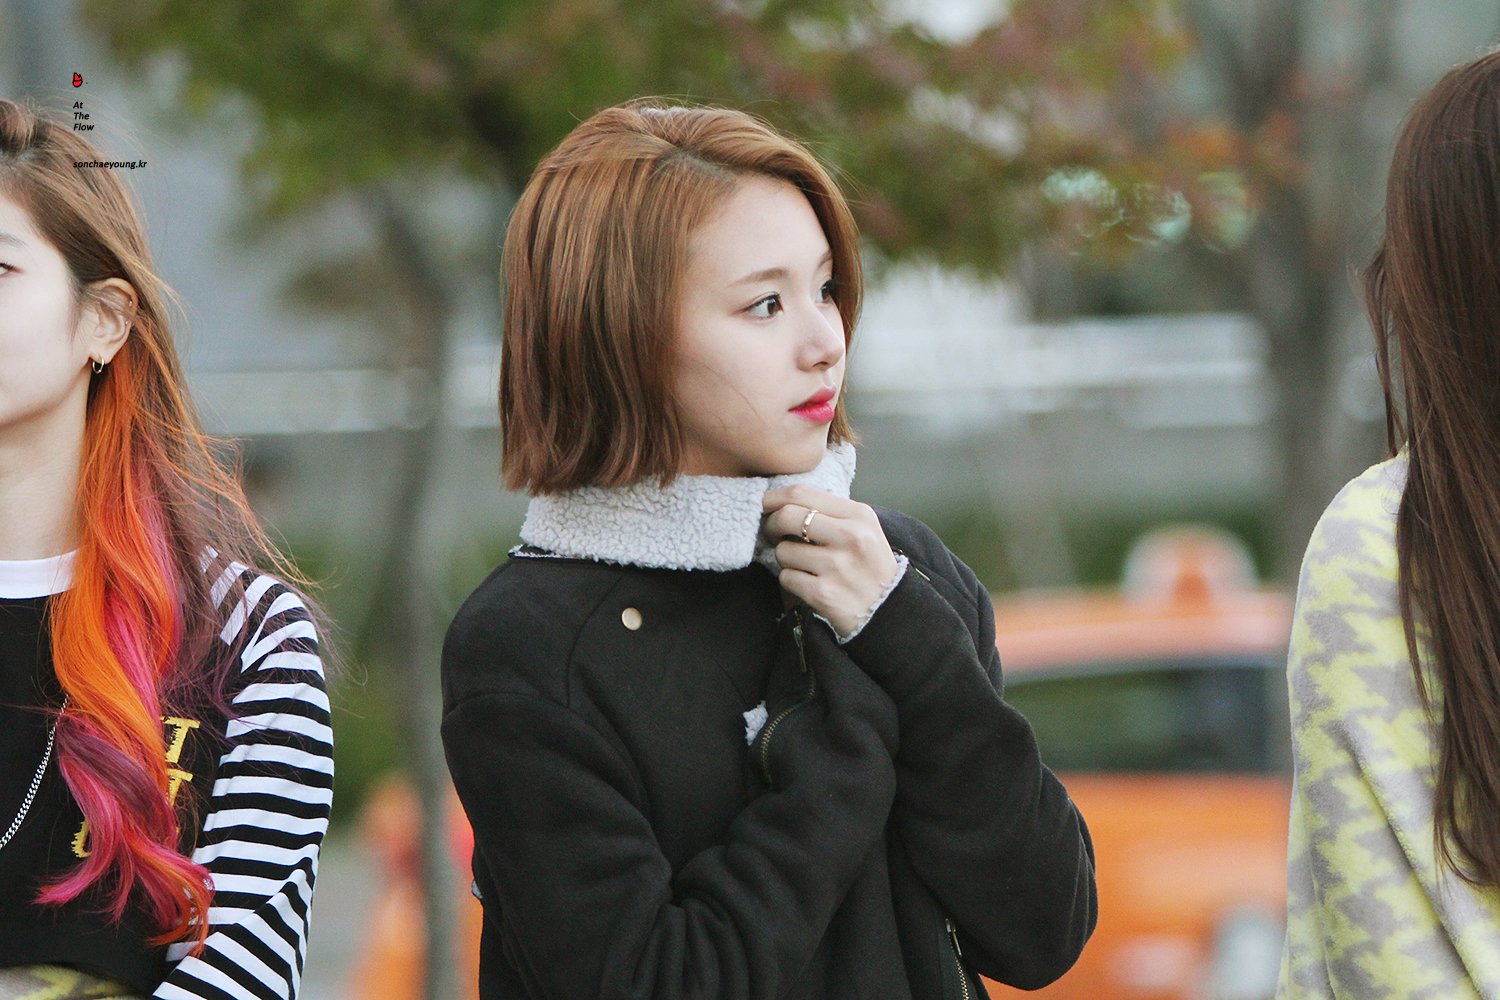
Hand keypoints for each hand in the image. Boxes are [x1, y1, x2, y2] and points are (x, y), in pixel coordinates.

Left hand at [762, 485, 899, 636]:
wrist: (887, 611)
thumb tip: (783, 500)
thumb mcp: (863, 529)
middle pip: (786, 516)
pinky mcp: (823, 593)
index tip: (764, 504)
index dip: (774, 497)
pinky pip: (787, 577)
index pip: (802, 493)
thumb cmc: (869, 566)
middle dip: (771, 525)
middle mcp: (850, 537)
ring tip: (804, 565)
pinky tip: (808, 583)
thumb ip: (830, 512)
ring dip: (785, 558)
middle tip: (774, 534)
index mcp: (859, 515)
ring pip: (783, 550)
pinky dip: (791, 581)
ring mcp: (836, 566)